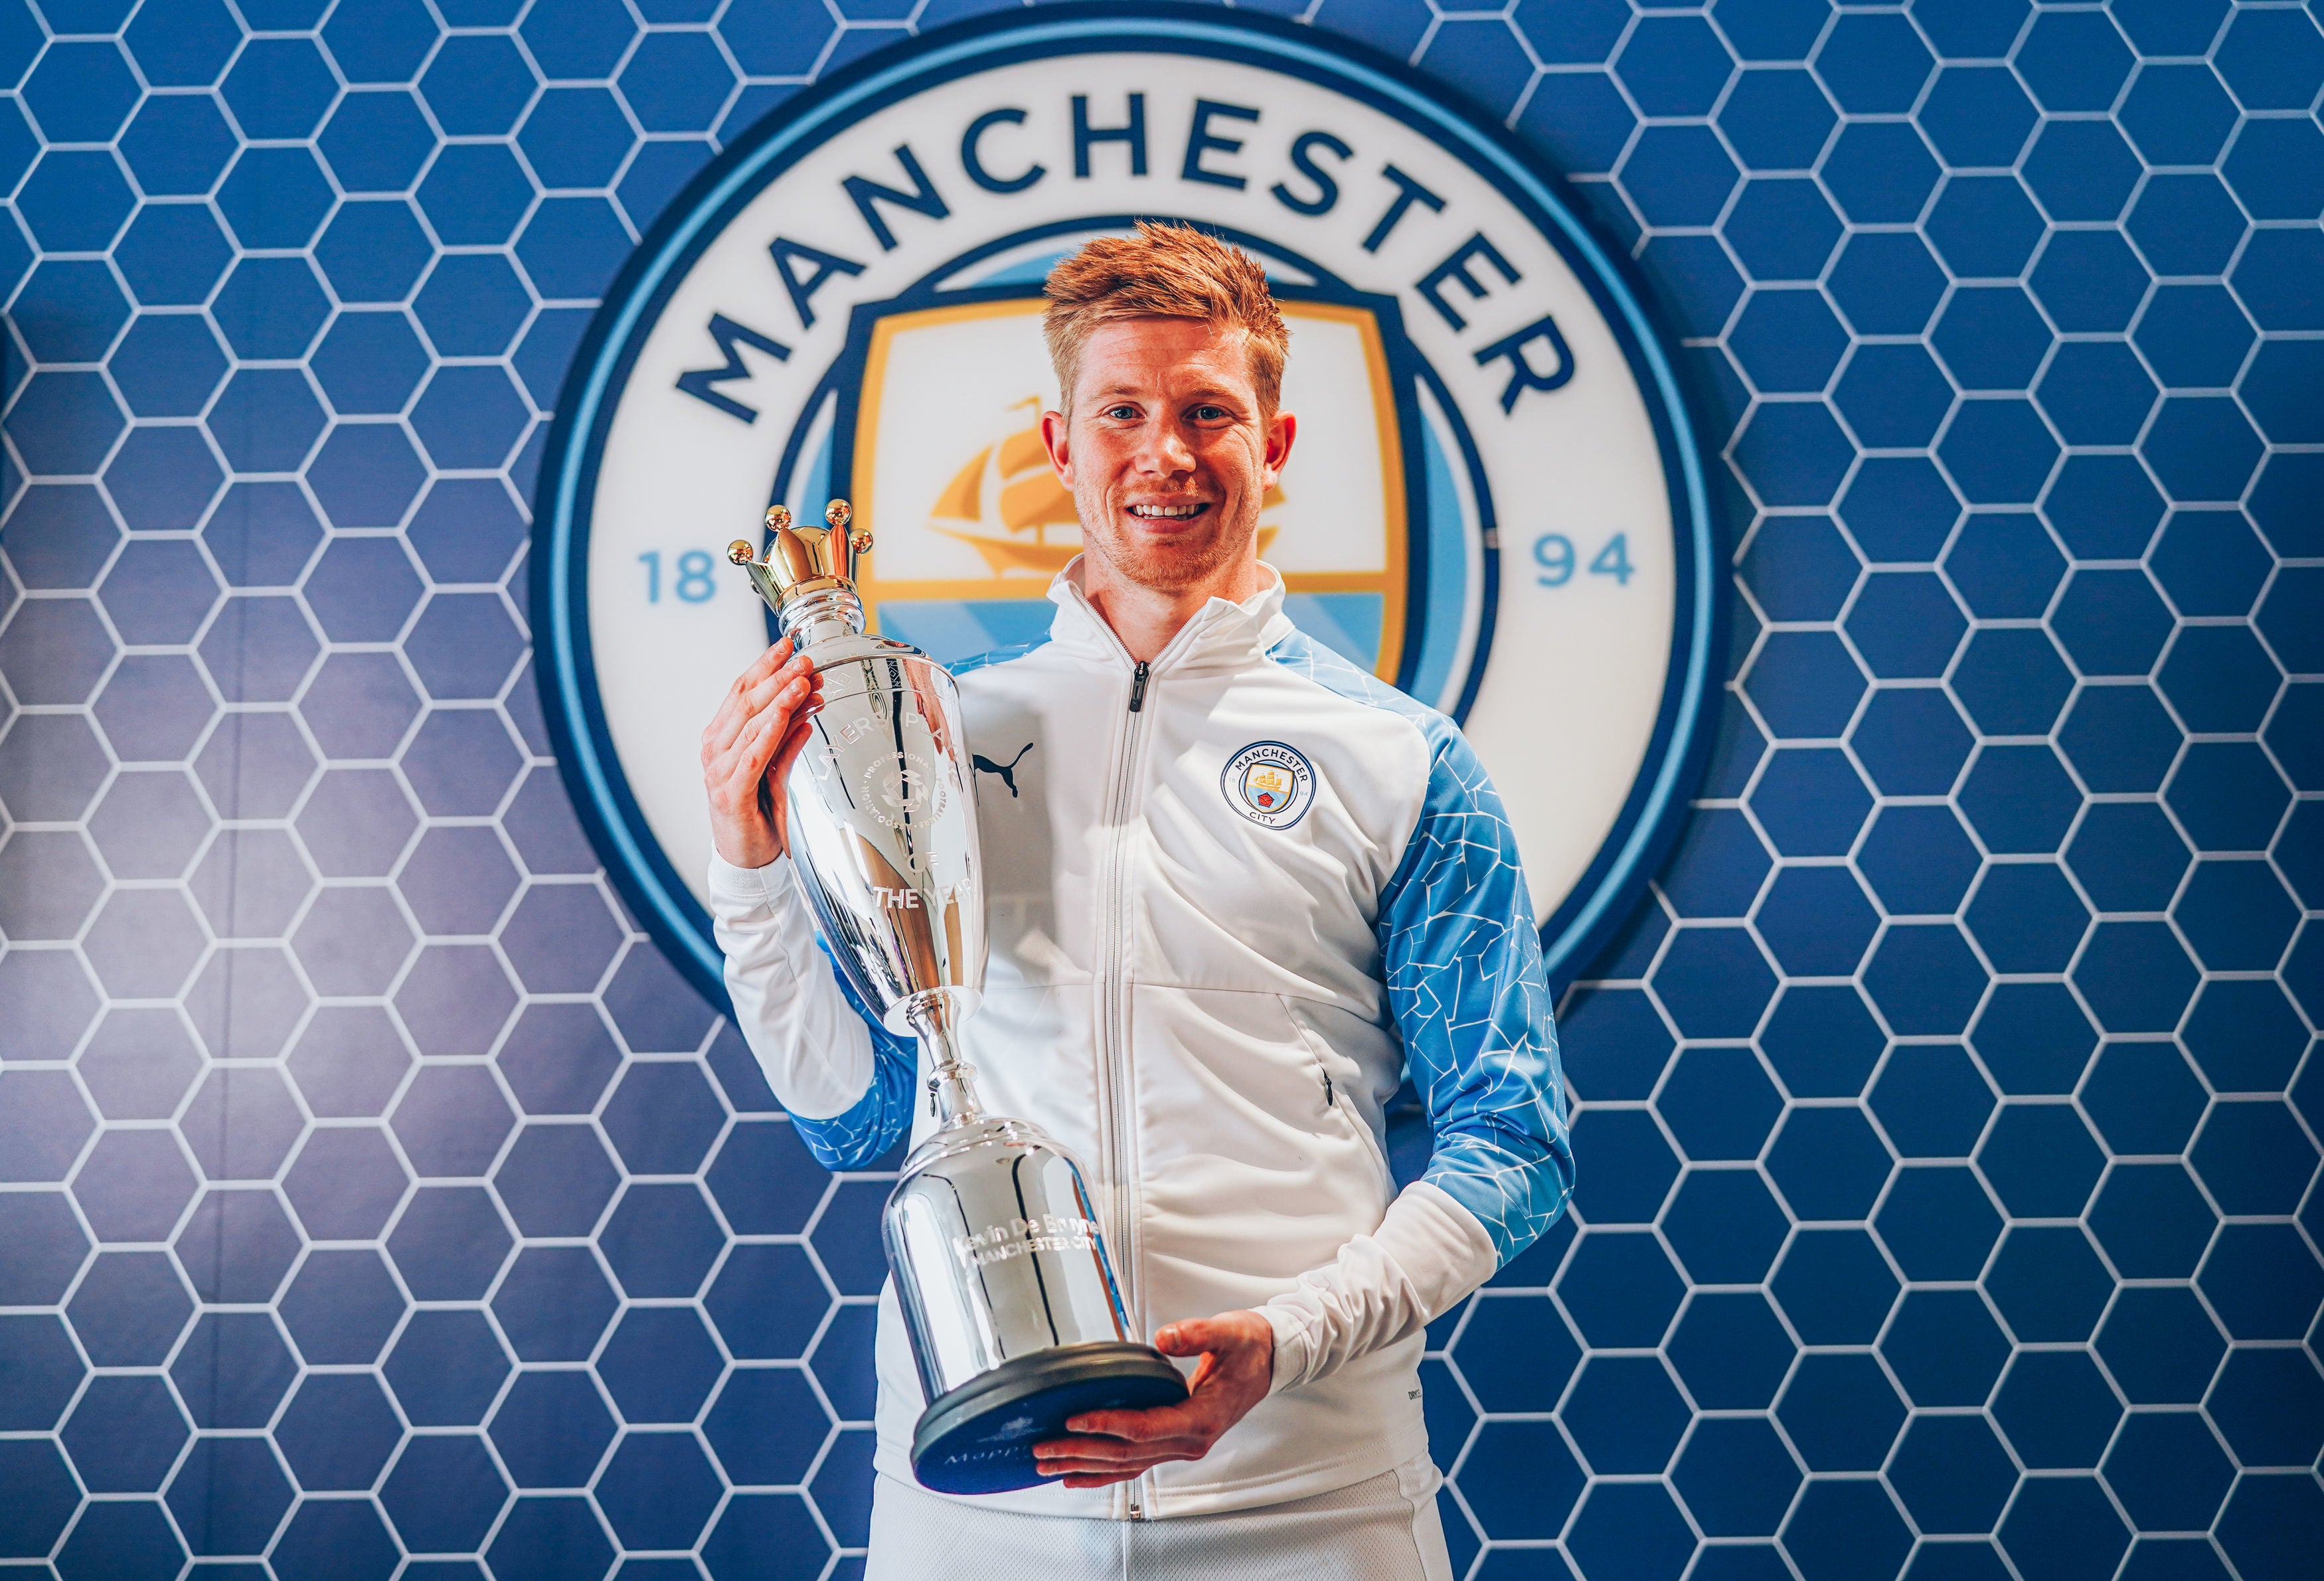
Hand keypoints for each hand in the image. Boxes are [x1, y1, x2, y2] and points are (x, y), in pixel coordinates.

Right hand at [700, 639, 820, 867]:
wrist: (746, 860)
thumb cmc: (759, 814)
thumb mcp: (776, 768)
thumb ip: (787, 739)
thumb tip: (807, 709)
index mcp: (722, 738)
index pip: (741, 691)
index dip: (764, 664)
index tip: (788, 643)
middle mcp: (715, 750)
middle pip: (746, 701)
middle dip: (777, 675)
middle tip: (804, 657)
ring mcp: (719, 771)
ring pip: (750, 725)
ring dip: (779, 698)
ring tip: (803, 679)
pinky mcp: (730, 794)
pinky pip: (752, 756)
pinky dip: (769, 732)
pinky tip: (784, 714)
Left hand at [1032, 1310, 1274, 1488]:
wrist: (1270, 1361)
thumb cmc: (1250, 1347)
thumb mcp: (1228, 1332)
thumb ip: (1197, 1334)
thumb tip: (1165, 1337)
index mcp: (1201, 1419)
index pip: (1144, 1429)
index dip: (1107, 1425)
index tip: (1073, 1419)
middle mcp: (1191, 1441)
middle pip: (1128, 1454)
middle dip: (1083, 1453)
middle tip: (1044, 1448)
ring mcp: (1183, 1446)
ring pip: (1128, 1465)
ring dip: (1087, 1466)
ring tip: (1049, 1464)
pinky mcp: (1176, 1442)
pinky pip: (1136, 1464)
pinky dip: (1105, 1472)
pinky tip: (1078, 1474)